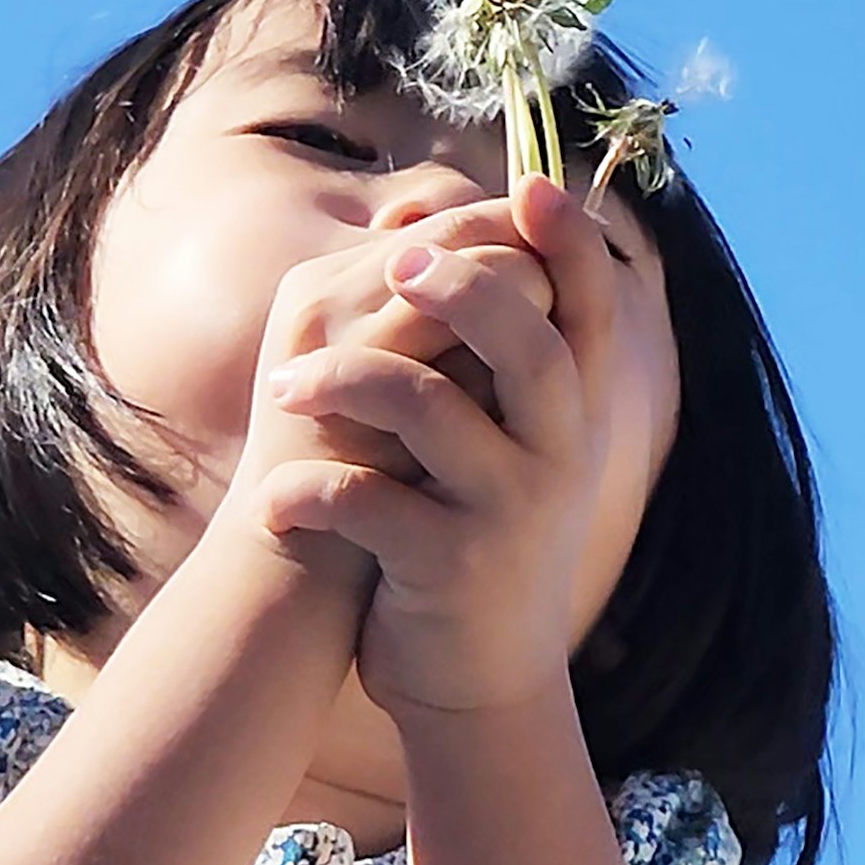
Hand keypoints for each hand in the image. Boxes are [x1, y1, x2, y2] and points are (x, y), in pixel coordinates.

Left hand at [251, 175, 637, 719]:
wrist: (482, 679)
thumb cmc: (476, 529)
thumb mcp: (509, 439)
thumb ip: (486, 346)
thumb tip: (412, 221)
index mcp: (576, 411)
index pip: (590, 305)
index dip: (568, 239)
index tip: (528, 185)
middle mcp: (560, 454)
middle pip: (530, 343)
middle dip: (461, 287)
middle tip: (393, 262)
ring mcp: (509, 511)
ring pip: (431, 410)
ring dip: (346, 384)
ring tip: (287, 392)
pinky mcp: (451, 567)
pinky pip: (369, 505)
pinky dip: (308, 497)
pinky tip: (273, 504)